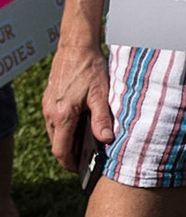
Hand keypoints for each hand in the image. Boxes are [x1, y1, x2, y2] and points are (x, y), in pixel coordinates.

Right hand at [42, 35, 112, 172]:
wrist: (76, 47)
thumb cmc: (90, 69)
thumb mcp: (101, 94)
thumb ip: (102, 119)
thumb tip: (106, 141)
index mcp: (62, 115)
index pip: (60, 150)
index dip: (70, 163)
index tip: (81, 169)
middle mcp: (50, 113)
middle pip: (56, 143)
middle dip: (70, 154)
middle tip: (88, 159)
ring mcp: (48, 106)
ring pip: (54, 133)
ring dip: (67, 140)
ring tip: (87, 144)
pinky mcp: (49, 99)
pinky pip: (54, 121)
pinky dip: (65, 128)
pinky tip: (81, 124)